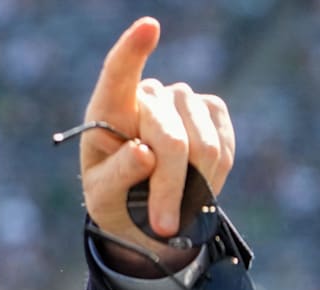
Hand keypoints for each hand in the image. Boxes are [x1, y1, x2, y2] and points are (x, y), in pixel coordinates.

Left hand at [80, 17, 234, 270]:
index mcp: (107, 110)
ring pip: (201, 147)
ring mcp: (182, 100)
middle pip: (168, 139)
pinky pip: (222, 150)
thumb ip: (116, 176)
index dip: (133, 52)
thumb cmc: (113, 200)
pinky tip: (192, 188)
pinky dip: (210, 180)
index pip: (118, 75)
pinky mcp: (212, 112)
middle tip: (164, 226)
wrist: (143, 211)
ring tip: (173, 211)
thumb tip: (143, 153)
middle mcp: (146, 97)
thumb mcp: (101, 197)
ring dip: (192, 189)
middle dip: (168, 187)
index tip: (148, 28)